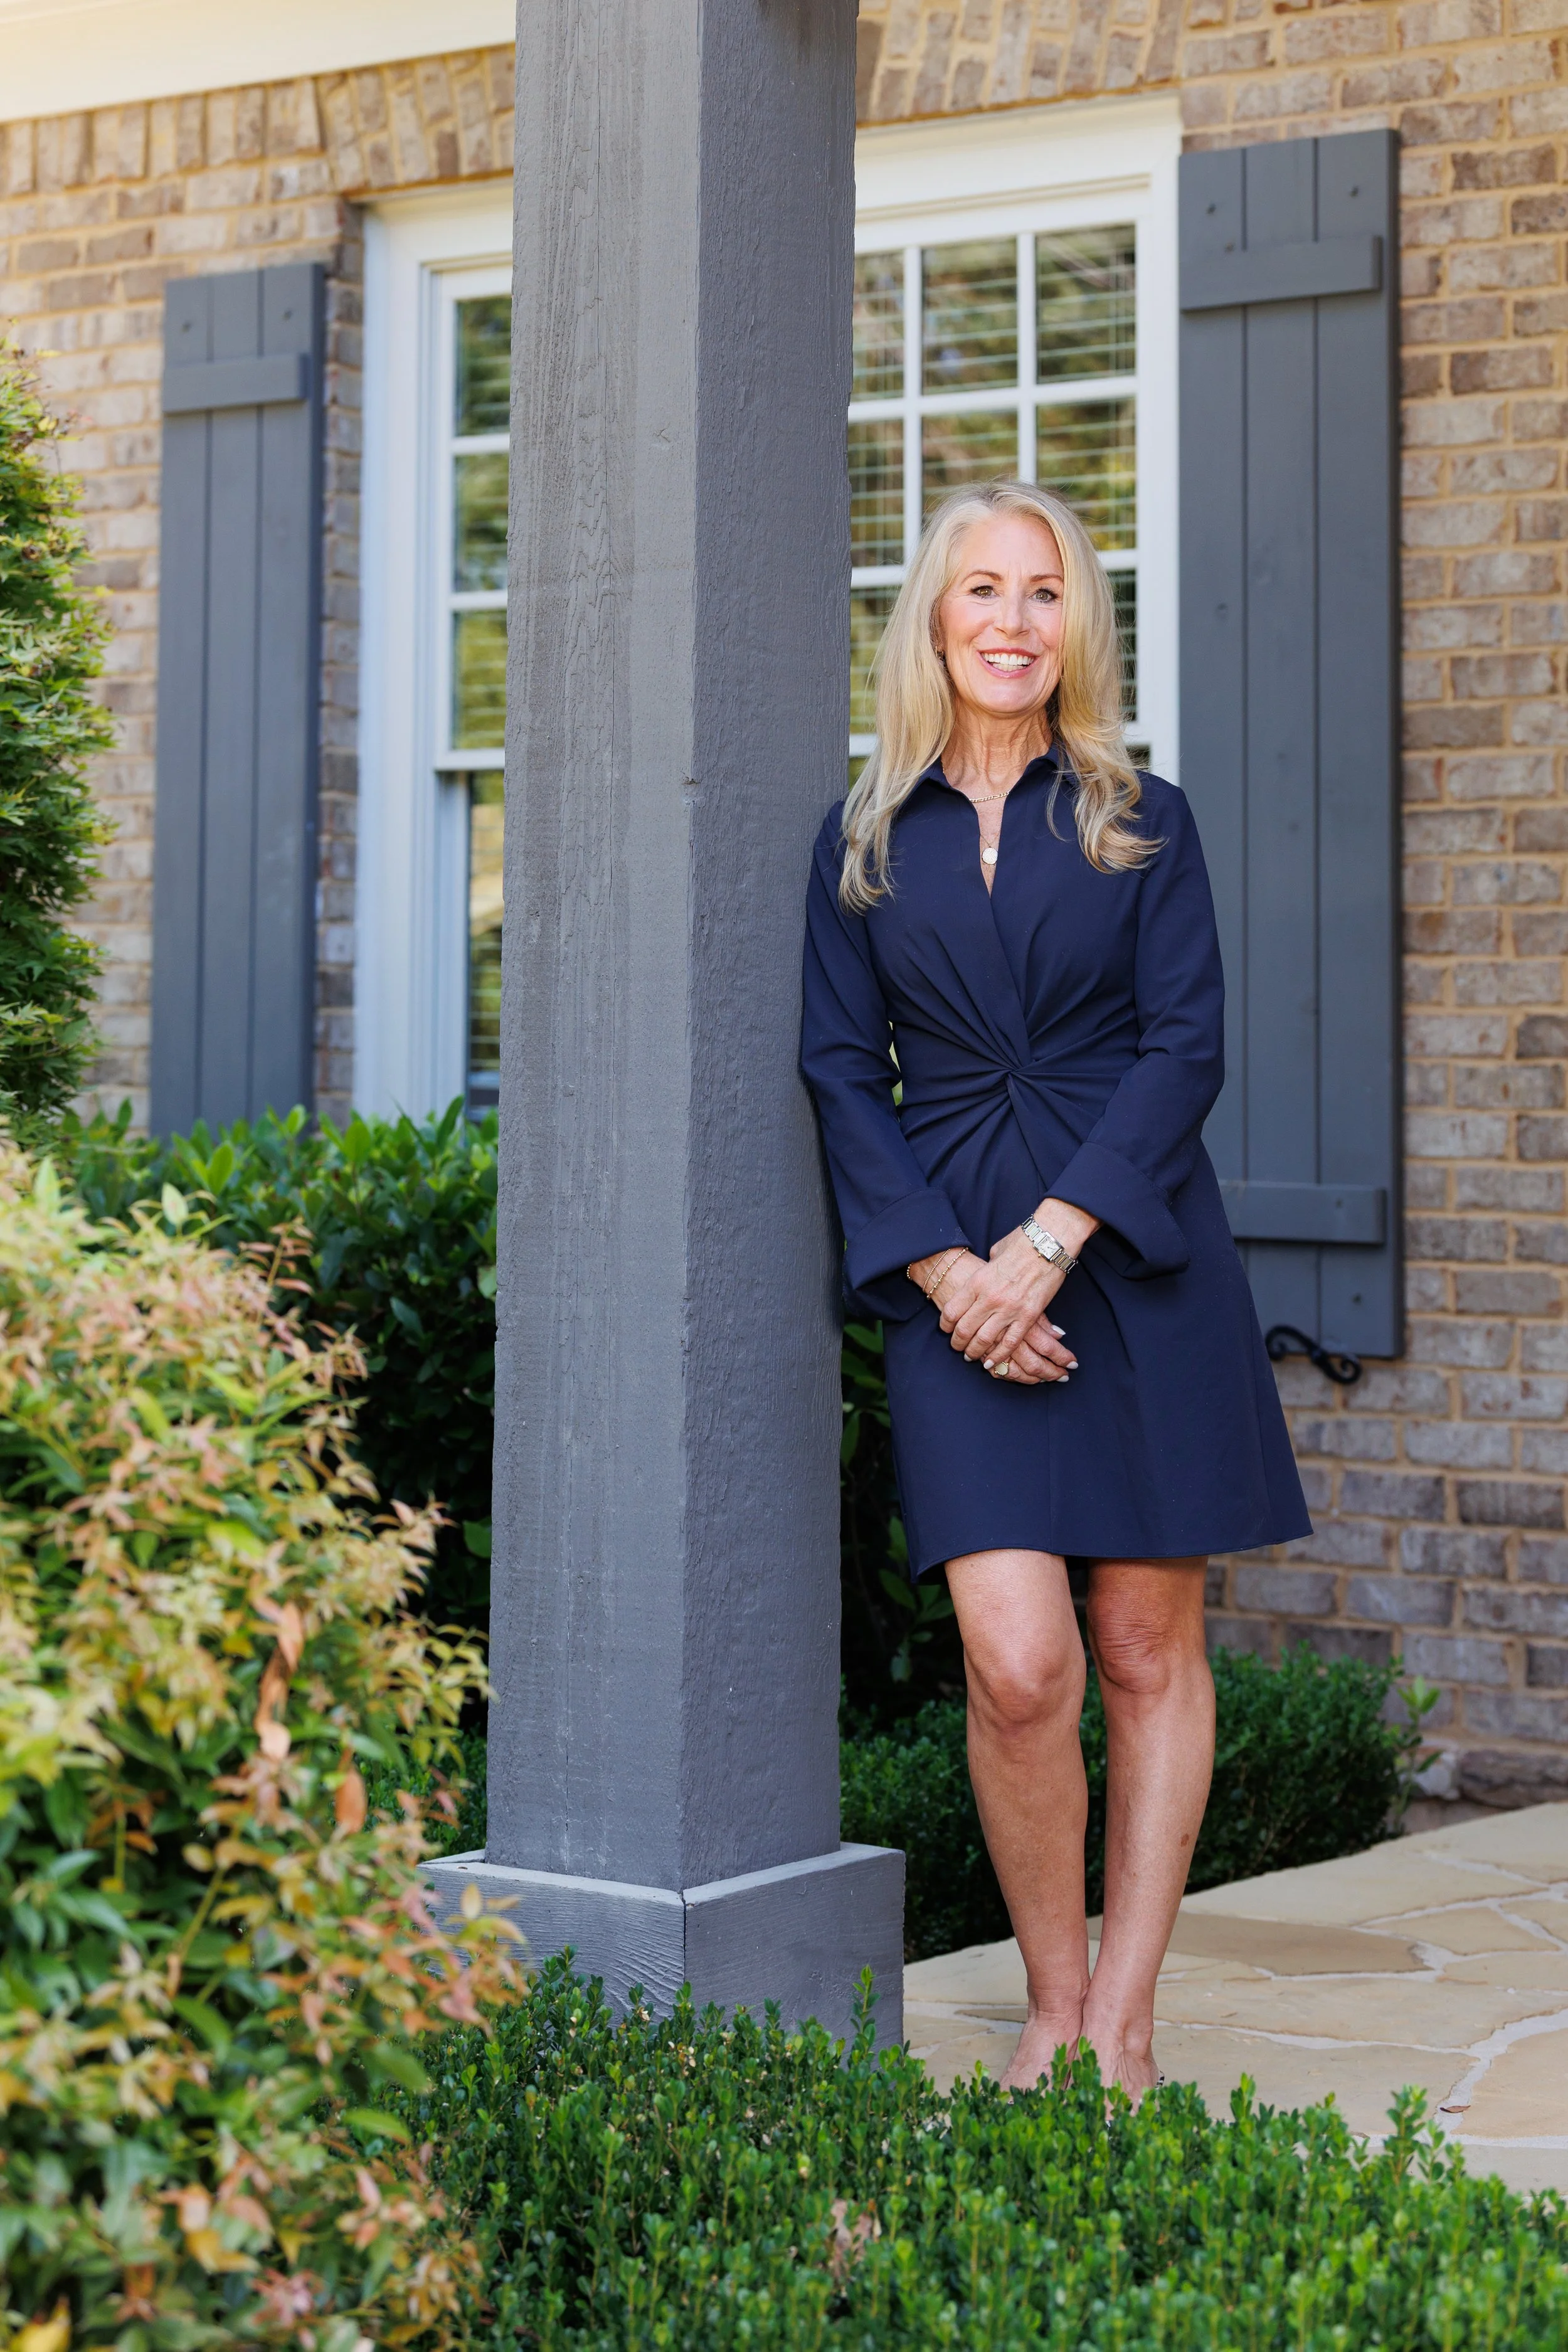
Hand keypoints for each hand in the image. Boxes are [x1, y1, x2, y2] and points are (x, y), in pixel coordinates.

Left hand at [937, 1232, 1074, 1384]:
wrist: (1048, 1241)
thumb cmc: (1020, 1242)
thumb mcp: (992, 1255)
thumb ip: (985, 1272)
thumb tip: (984, 1276)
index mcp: (977, 1282)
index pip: (951, 1311)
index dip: (945, 1325)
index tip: (946, 1329)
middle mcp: (989, 1298)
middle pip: (964, 1330)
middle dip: (958, 1343)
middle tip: (958, 1348)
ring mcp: (1009, 1309)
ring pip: (984, 1340)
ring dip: (975, 1352)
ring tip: (972, 1357)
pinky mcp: (1028, 1316)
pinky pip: (1010, 1343)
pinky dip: (999, 1356)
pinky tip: (992, 1363)